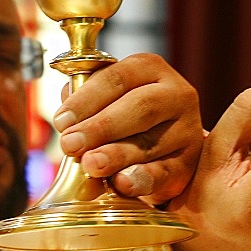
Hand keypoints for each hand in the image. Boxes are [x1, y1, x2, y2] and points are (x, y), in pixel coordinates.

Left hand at [52, 53, 203, 205]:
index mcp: (151, 69)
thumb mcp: (108, 99)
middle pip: (140, 107)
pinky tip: (122, 182)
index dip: (86, 99)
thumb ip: (85, 100)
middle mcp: (176, 94)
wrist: (161, 149)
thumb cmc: (126, 117)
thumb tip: (66, 115)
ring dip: (117, 154)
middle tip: (71, 144)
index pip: (118, 78)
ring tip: (91, 163)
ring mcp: (187, 129)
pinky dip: (142, 178)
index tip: (62, 121)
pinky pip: (165, 171)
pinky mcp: (188, 163)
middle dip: (101, 126)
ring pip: (150, 141)